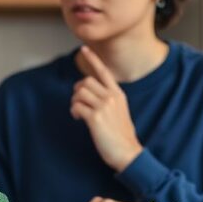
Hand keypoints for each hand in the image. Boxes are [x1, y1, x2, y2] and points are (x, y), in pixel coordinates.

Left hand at [71, 45, 142, 170]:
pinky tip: (79, 119)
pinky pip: (76, 106)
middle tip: (79, 104)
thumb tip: (90, 96)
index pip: (104, 71)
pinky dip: (74, 111)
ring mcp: (104, 106)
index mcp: (118, 94)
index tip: (84, 48)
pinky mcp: (95, 117)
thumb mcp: (120, 111)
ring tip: (79, 113)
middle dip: (77, 91)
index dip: (93, 59)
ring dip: (74, 102)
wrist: (128, 152)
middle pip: (85, 81)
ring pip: (79, 92)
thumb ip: (108, 100)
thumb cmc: (121, 135)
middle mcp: (111, 97)